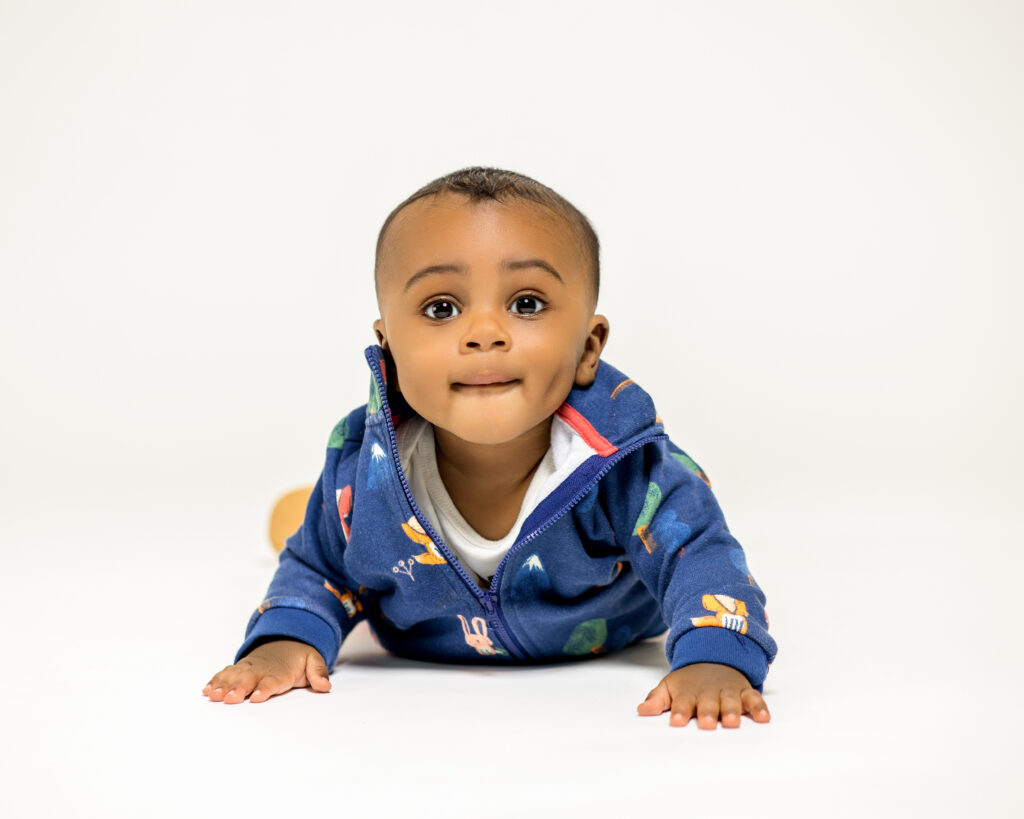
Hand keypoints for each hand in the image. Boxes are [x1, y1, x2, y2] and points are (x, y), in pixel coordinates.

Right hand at [202, 639, 330, 703]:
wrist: (286, 639)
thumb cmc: (299, 657)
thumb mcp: (314, 661)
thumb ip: (318, 673)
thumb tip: (325, 685)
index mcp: (281, 670)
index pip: (273, 680)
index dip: (265, 688)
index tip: (258, 696)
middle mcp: (262, 669)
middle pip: (249, 679)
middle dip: (239, 688)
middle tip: (231, 699)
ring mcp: (249, 668)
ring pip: (234, 676)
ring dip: (223, 686)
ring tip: (213, 696)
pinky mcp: (239, 669)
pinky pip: (226, 673)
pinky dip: (216, 681)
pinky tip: (207, 691)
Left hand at [636, 662, 769, 728]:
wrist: (712, 657)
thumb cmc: (689, 681)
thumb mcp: (670, 686)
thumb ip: (657, 700)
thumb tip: (640, 711)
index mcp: (688, 694)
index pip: (682, 704)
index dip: (679, 712)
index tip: (676, 721)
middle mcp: (709, 693)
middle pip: (708, 704)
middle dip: (707, 713)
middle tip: (707, 723)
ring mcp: (727, 692)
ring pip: (730, 701)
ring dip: (731, 711)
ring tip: (732, 722)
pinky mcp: (744, 692)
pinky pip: (754, 699)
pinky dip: (759, 707)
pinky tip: (764, 718)